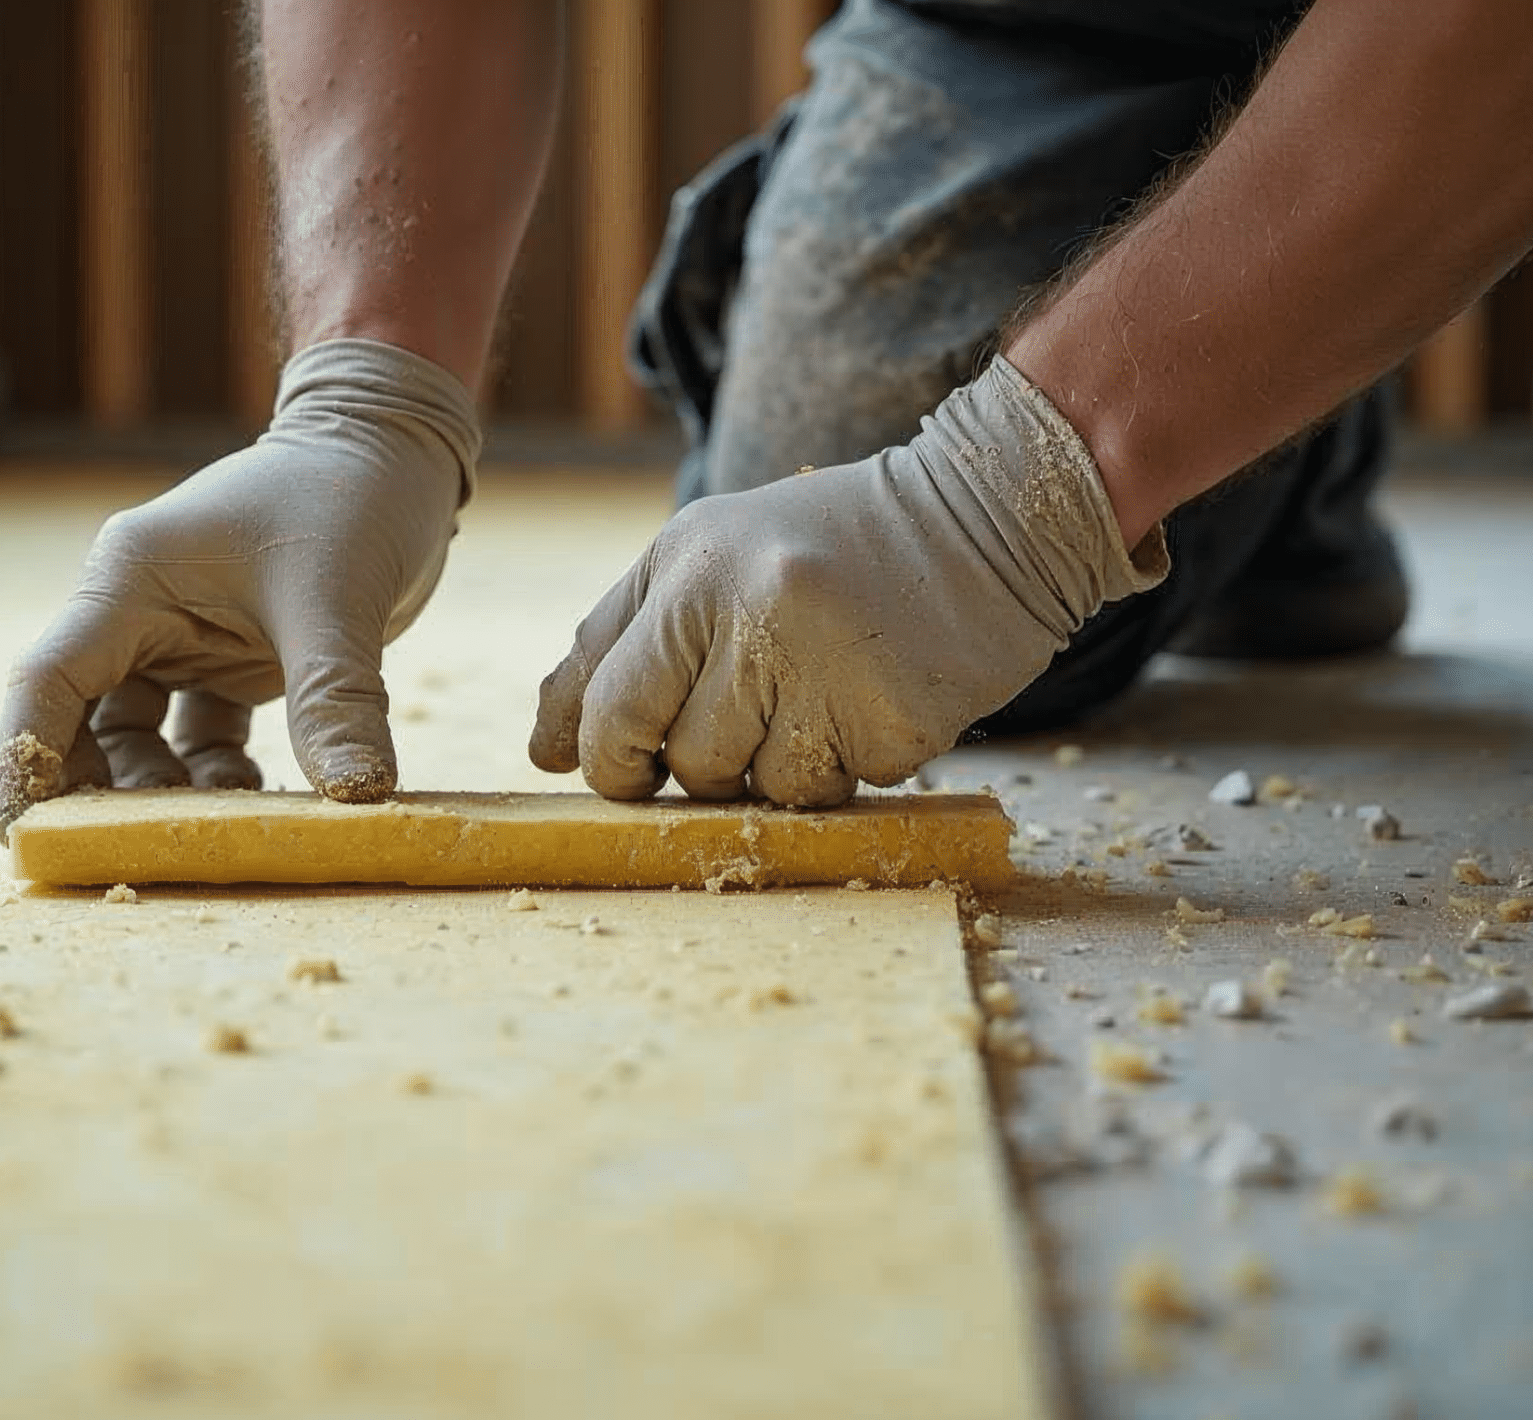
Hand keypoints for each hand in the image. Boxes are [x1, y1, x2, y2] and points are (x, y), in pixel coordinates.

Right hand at [0, 339, 478, 841]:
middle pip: (80, 721)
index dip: (23, 761)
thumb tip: (356, 798)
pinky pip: (194, 735)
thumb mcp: (340, 598)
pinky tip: (259, 803)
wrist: (396, 449)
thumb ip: (338, 700)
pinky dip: (215, 775)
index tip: (23, 839)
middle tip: (133, 861)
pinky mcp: (222, 656)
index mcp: (131, 578)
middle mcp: (137, 607)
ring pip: (137, 738)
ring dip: (169, 793)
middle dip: (100, 795)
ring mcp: (177, 634)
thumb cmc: (353, 495)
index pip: (47, 681)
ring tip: (225, 830)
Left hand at [528, 355, 1167, 807]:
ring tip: (813, 700)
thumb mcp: (703, 557)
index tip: (624, 771)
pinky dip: (845, 765)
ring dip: (775, 769)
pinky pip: (837, 790)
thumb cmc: (826, 546)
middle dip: (693, 771)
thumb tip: (546, 749)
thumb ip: (615, 642)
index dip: (608, 759)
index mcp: (688, 570)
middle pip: (680, 761)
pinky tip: (867, 703)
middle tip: (736, 730)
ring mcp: (827, 668)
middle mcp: (750, 614)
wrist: (986, 516)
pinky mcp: (894, 718)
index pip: (609, 703)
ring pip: (757, 788)